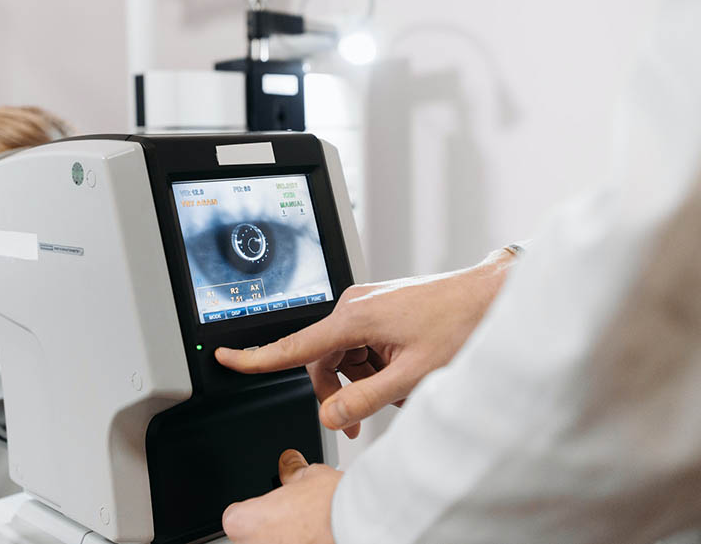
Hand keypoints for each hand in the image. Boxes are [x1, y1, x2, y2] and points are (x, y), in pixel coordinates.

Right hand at [216, 250, 515, 437]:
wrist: (490, 296)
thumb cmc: (460, 324)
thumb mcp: (413, 375)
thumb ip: (366, 400)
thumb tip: (330, 416)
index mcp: (353, 317)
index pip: (293, 347)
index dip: (255, 358)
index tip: (224, 358)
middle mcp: (353, 306)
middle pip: (323, 361)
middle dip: (341, 391)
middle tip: (365, 418)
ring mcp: (366, 305)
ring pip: (345, 357)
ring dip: (365, 380)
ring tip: (402, 387)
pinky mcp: (379, 309)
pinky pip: (361, 346)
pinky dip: (376, 366)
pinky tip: (404, 372)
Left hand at [222, 450, 340, 543]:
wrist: (358, 527)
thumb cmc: (331, 507)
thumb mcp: (309, 476)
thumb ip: (292, 472)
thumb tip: (290, 463)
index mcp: (244, 522)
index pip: (234, 518)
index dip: (253, 511)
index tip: (269, 508)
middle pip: (251, 539)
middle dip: (270, 531)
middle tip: (294, 521)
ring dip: (284, 542)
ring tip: (309, 533)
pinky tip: (318, 540)